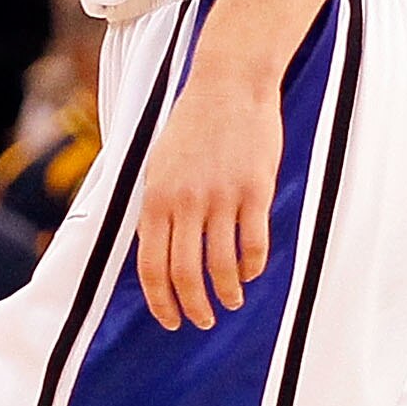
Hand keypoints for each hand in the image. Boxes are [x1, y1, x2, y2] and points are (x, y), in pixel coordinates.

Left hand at [134, 62, 281, 330]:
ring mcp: (221, 197)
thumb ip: (156, 209)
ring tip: (232, 301)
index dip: (161, 301)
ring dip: (227, 293)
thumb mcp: (158, 166)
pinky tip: (252, 273)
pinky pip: (254, 243)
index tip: (171, 320)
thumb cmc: (192, 126)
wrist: (229, 84)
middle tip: (204, 320)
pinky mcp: (255, 190)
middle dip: (194, 307)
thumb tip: (154, 254)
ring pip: (222, 265)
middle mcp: (185, 202)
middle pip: (185, 274)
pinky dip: (252, 266)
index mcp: (156, 198)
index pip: (151, 266)